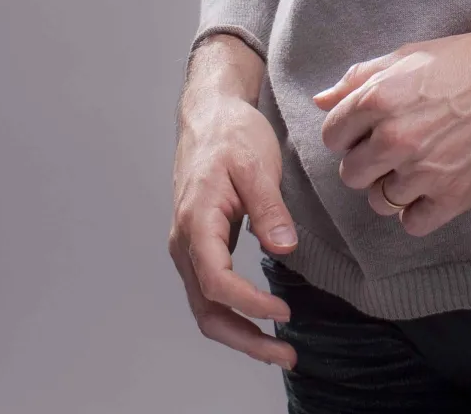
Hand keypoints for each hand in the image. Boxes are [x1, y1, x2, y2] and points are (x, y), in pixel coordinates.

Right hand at [169, 87, 298, 370]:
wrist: (209, 115)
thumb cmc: (230, 133)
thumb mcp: (255, 162)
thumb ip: (268, 206)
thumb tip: (284, 247)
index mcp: (196, 220)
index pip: (215, 280)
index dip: (249, 303)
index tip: (283, 311)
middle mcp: (185, 240)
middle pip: (206, 308)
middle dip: (244, 338)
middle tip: (285, 354)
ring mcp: (189, 245)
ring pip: (205, 306)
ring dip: (240, 332)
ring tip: (279, 348)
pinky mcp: (200, 245)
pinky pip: (211, 291)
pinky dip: (234, 312)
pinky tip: (262, 317)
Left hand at [312, 26, 470, 237]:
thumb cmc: (470, 60)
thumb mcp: (410, 55)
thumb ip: (361, 77)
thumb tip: (321, 99)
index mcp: (378, 99)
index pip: (333, 136)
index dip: (350, 134)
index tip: (369, 131)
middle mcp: (394, 138)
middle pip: (352, 174)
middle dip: (368, 163)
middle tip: (396, 149)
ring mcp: (424, 172)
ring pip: (380, 202)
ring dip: (394, 188)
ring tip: (421, 165)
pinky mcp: (454, 197)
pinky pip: (412, 223)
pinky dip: (419, 211)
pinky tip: (435, 188)